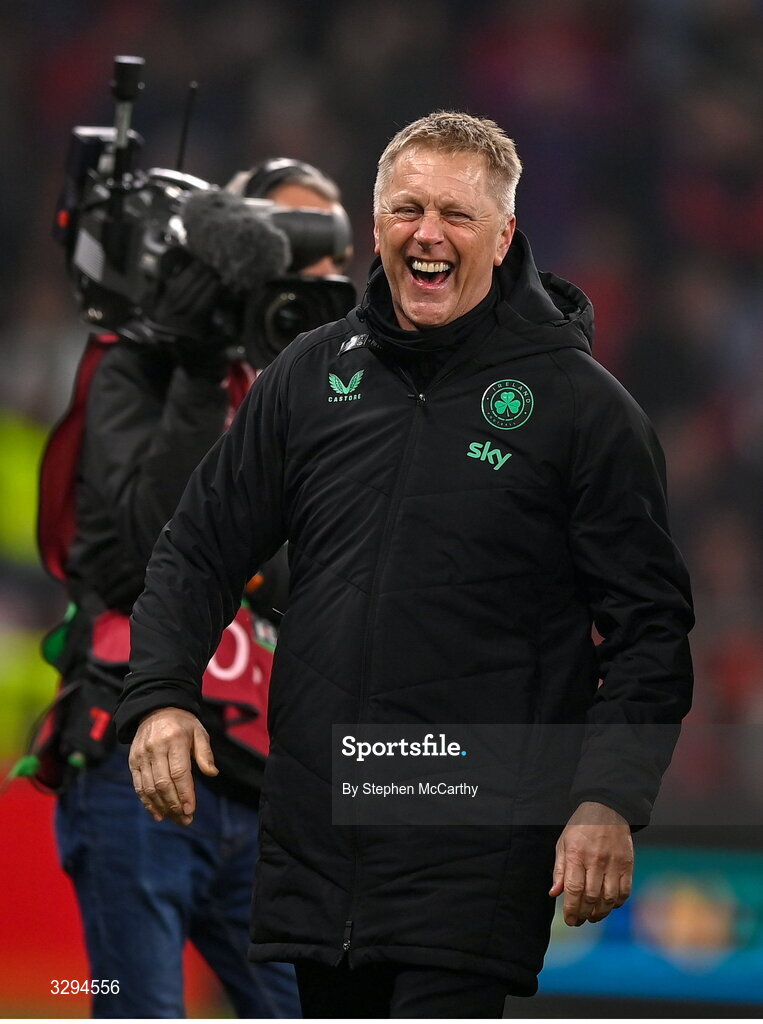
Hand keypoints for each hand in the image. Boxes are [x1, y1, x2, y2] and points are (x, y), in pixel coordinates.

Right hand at [128, 707, 217, 824]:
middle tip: (186, 819)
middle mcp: (155, 748)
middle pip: (163, 783)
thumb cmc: (183, 724)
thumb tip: (212, 773)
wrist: (155, 709)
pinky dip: (147, 803)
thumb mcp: (199, 732)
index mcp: (174, 739)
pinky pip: (139, 786)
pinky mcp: (133, 761)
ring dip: (163, 807)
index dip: (184, 793)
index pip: (179, 772)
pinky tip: (158, 815)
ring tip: (176, 819)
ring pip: (150, 788)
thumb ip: (205, 753)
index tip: (191, 809)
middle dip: (175, 805)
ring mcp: (142, 756)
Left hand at [550, 801, 633, 925]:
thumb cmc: (581, 827)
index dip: (571, 909)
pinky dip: (616, 904)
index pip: (574, 889)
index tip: (569, 920)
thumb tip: (554, 893)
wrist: (607, 809)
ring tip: (592, 917)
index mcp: (576, 854)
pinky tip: (608, 906)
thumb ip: (560, 869)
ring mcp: (614, 863)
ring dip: (600, 913)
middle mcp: (596, 860)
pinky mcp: (628, 865)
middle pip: (591, 897)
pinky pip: (624, 892)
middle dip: (584, 914)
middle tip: (579, 921)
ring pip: (608, 898)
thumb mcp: (563, 843)